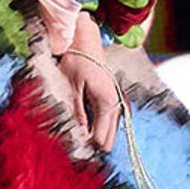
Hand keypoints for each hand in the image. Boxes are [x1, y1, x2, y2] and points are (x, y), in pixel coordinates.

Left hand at [46, 13, 121, 151]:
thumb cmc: (76, 61)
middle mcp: (117, 105)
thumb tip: (79, 135)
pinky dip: (97, 126)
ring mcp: (117, 103)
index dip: (86, 146)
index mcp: (107, 103)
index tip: (71, 145)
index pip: (101, 138)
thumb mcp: (72, 88)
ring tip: (76, 131)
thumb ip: (77, 112)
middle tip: (72, 140)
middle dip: (91, 143)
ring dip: (94, 135)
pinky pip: (108, 122)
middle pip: (108, 140)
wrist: (86, 42)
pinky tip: (84, 123)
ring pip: (109, 132)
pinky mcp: (114, 101)